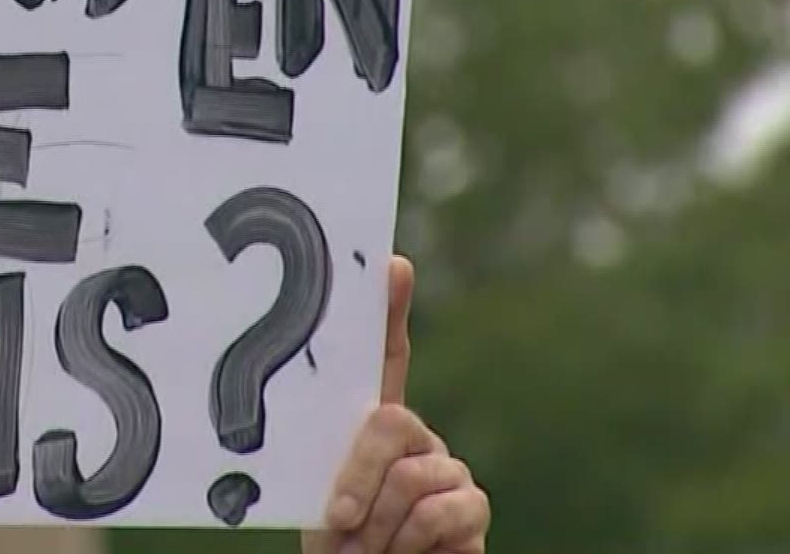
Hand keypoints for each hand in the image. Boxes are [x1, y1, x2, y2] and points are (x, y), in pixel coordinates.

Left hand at [302, 257, 488, 553]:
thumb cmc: (338, 541)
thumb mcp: (316, 493)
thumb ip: (327, 455)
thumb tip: (322, 420)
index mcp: (371, 421)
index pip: (385, 354)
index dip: (389, 309)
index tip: (392, 264)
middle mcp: (414, 435)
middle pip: (390, 422)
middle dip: (357, 477)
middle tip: (339, 522)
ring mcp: (447, 467)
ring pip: (410, 477)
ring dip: (379, 528)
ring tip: (369, 548)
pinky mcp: (473, 505)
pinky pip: (441, 511)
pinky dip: (411, 545)